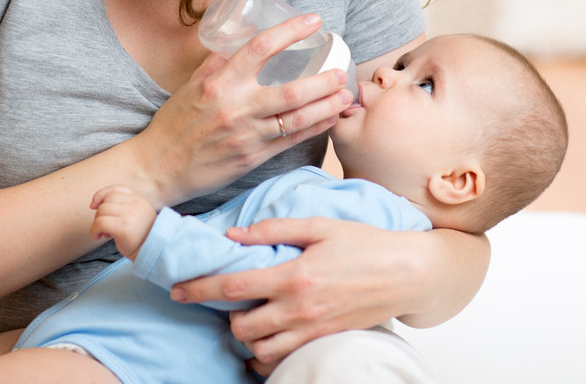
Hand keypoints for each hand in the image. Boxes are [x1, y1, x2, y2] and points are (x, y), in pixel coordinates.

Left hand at [89, 186, 157, 260]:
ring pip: (101, 211)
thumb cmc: (140, 237)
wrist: (152, 252)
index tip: (93, 205)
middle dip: (99, 213)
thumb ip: (123, 206)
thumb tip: (96, 204)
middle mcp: (136, 204)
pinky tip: (97, 237)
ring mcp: (130, 215)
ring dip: (97, 223)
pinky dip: (94, 230)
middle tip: (104, 227)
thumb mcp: (136, 215)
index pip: (115, 189)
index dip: (101, 195)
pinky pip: (100, 223)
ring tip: (104, 234)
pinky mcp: (124, 227)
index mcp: (139, 199)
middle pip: (106, 200)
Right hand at [127, 14, 352, 205]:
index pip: (261, 48)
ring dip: (326, 105)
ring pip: (297, 117)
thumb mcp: (191, 85)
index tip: (313, 21)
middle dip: (323, 79)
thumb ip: (217, 63)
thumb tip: (240, 38)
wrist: (159, 166)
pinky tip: (330, 118)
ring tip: (344, 95)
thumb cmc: (174, 123)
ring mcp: (246, 134)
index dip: (291, 31)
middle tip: (340, 69)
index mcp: (219, 82)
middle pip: (291, 89)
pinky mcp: (252, 156)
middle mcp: (235, 107)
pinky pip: (290, 139)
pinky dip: (315, 128)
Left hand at [169, 218, 435, 369]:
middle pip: (241, 327)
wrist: (407, 273)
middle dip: (225, 317)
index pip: (234, 287)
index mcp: (294, 274)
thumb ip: (273, 229)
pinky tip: (268, 337)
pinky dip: (267, 355)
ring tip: (248, 318)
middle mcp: (300, 308)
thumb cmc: (365, 244)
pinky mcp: (323, 342)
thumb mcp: (319, 225)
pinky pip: (282, 361)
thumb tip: (233, 235)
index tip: (178, 290)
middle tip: (226, 302)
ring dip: (246, 337)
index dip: (200, 289)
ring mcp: (312, 330)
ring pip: (259, 351)